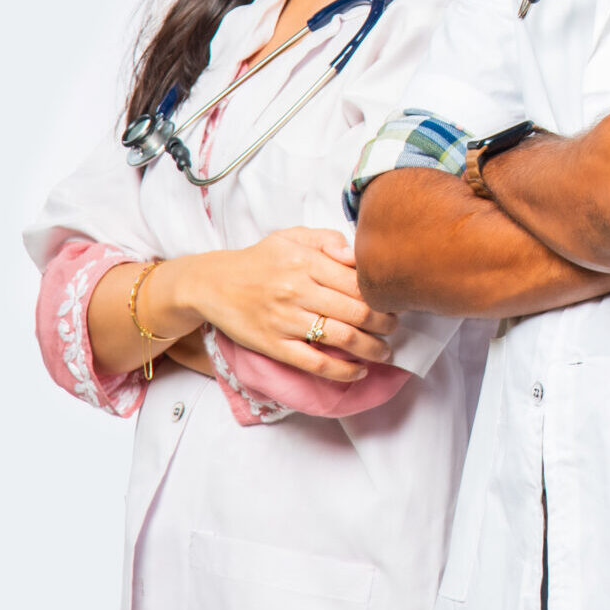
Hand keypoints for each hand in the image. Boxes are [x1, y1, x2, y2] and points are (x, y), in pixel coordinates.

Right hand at [162, 227, 398, 381]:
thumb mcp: (292, 237)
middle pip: (356, 311)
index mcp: (306, 261)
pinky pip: (314, 362)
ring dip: (370, 349)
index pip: (358, 281)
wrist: (213, 283)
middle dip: (384, 323)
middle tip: (394, 327)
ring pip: (341, 338)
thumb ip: (328, 240)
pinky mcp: (274, 344)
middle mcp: (297, 290)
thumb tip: (358, 253)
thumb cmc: (260, 260)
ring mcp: (285, 320)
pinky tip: (358, 372)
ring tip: (384, 351)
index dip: (383, 294)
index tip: (396, 300)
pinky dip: (341, 371)